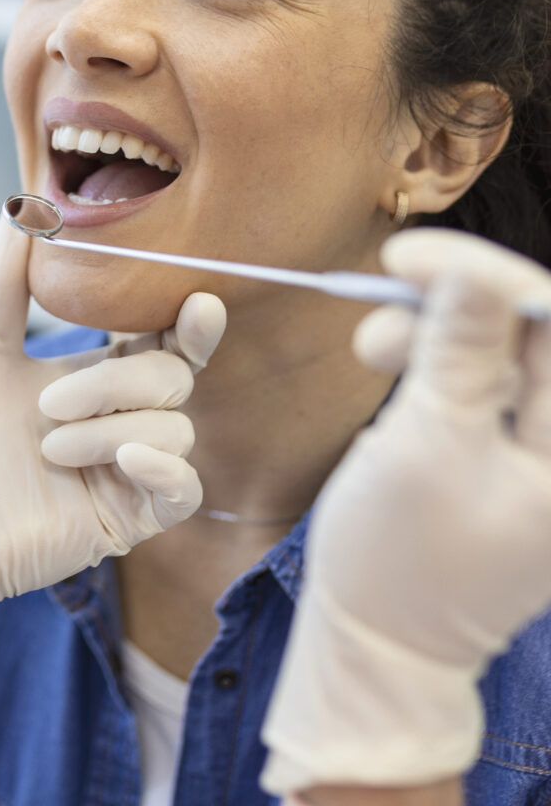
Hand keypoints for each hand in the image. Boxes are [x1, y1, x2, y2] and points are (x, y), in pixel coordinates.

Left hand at [0, 210, 225, 675]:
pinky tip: (124, 460)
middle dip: (117, 382)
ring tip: (47, 447)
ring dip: (112, 429)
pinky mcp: (129, 518)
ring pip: (176, 428)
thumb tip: (24, 202)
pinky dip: (165, 470)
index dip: (187, 320)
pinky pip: (184, 489)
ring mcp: (127, 470)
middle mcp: (119, 418)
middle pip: (172, 376)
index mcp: (94, 374)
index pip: (162, 338)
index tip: (196, 299)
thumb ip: (6, 274)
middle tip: (48, 404)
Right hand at [261, 228, 550, 794]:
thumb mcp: (424, 444)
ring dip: (438, 332)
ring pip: (505, 353)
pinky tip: (389, 363)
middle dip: (457, 304)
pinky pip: (486, 384)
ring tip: (369, 345)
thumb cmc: (400, 558)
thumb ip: (458, 353)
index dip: (487, 277)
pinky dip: (437, 363)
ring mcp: (544, 456)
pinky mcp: (511, 456)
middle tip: (383, 292)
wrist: (381, 645)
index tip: (407, 256)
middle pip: (535, 337)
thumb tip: (476, 268)